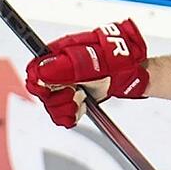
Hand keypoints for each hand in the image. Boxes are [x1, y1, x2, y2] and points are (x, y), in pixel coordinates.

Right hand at [25, 19, 148, 127]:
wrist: (135, 72)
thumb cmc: (119, 60)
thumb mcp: (95, 60)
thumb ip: (68, 66)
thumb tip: (42, 70)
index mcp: (60, 53)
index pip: (35, 71)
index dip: (41, 85)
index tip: (54, 92)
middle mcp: (60, 68)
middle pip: (41, 91)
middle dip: (57, 99)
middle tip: (76, 96)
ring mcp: (67, 83)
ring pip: (50, 104)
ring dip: (65, 108)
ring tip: (81, 102)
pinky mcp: (75, 96)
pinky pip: (61, 112)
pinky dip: (69, 116)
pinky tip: (80, 110)